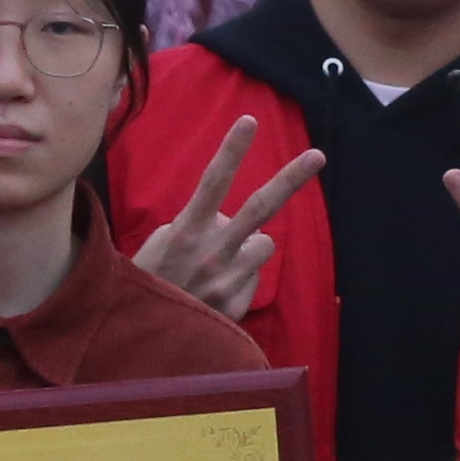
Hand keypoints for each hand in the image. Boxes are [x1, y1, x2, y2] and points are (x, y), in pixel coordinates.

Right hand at [128, 115, 325, 324]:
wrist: (141, 339)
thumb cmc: (149, 283)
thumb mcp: (159, 245)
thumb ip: (195, 226)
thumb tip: (230, 219)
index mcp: (185, 231)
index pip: (213, 182)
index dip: (232, 151)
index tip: (249, 121)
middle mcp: (212, 252)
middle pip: (260, 208)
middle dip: (291, 178)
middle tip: (318, 156)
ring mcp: (228, 279)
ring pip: (264, 243)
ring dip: (250, 247)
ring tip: (220, 263)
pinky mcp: (239, 303)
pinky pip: (254, 276)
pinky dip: (241, 277)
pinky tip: (217, 291)